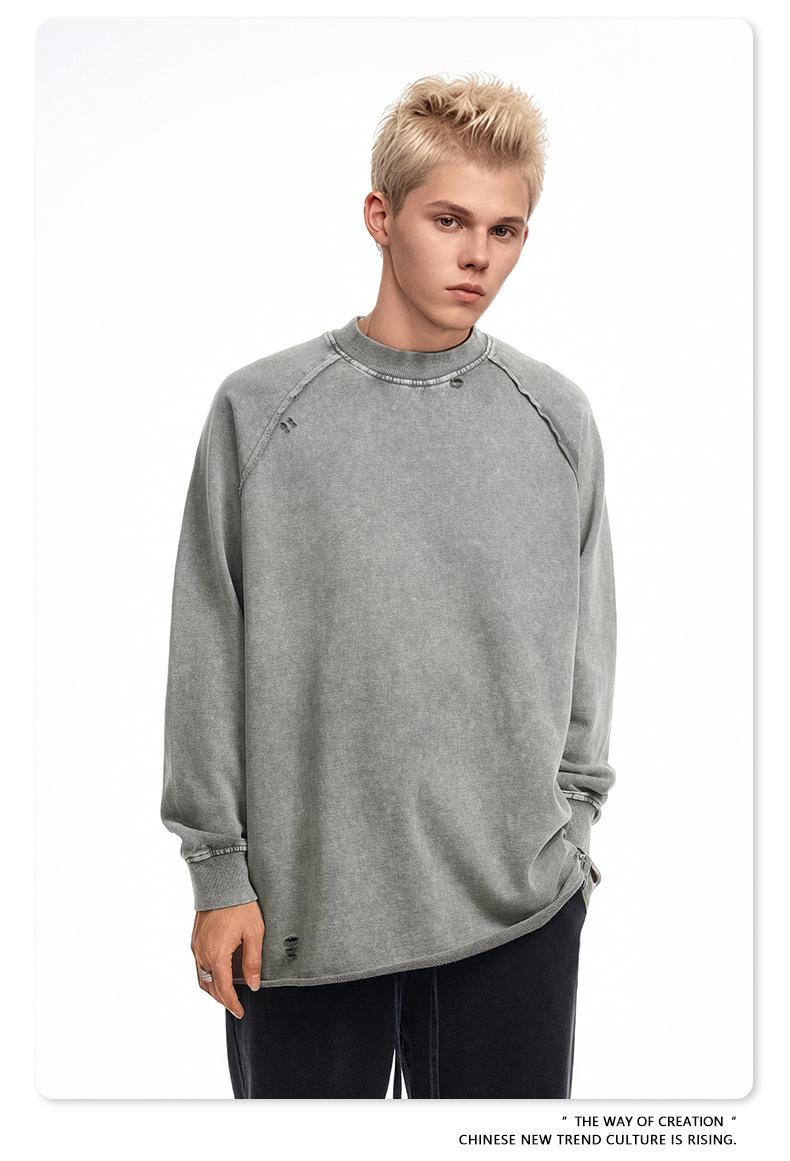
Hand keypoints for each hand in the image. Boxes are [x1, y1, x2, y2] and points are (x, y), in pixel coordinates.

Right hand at [191, 900, 264, 1017]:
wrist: (221, 881)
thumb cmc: (240, 905)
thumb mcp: (254, 933)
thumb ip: (253, 962)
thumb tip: (253, 985)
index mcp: (217, 955)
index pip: (223, 989)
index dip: (232, 1003)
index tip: (240, 1012)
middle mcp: (202, 953)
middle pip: (209, 987)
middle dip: (222, 999)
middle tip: (235, 1005)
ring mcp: (196, 946)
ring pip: (201, 977)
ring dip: (213, 988)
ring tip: (227, 993)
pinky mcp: (195, 938)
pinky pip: (198, 965)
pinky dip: (207, 975)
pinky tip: (218, 972)